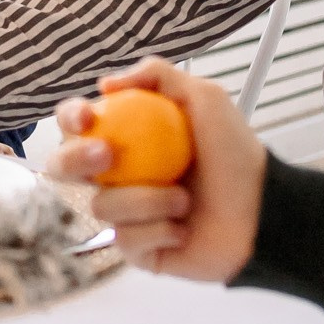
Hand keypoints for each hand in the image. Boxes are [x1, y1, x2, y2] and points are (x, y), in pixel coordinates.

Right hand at [43, 57, 266, 281]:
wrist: (261, 211)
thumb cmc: (235, 154)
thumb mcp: (205, 98)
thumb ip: (159, 74)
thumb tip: (106, 84)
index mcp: (123, 137)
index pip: (76, 124)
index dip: (70, 118)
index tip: (88, 118)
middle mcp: (115, 175)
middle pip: (62, 167)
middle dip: (75, 160)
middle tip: (108, 156)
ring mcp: (122, 214)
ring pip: (100, 206)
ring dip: (146, 201)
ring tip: (183, 200)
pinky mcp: (134, 249)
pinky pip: (125, 240)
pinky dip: (158, 231)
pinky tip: (183, 229)